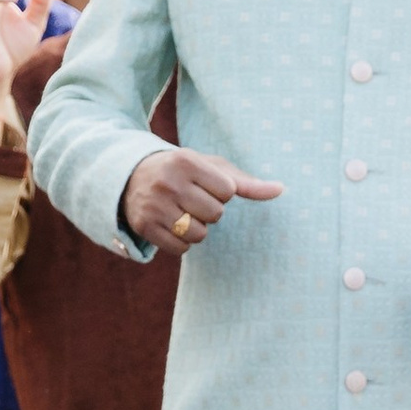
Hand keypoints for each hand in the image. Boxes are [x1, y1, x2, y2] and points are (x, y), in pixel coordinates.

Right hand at [121, 147, 282, 252]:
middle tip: (191, 198)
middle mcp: (168, 182)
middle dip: (209, 210)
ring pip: (199, 234)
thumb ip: (246, 182)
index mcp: (186, 161)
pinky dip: (182, 242)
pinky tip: (170, 224)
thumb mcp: (211, 169)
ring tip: (181, 211)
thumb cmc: (183, 172)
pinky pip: (182, 248)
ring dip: (197, 228)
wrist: (130, 177)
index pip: (228, 191)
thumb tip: (281, 189)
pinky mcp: (144, 226)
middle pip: (216, 214)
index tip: (203, 184)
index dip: (221, 192)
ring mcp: (154, 205)